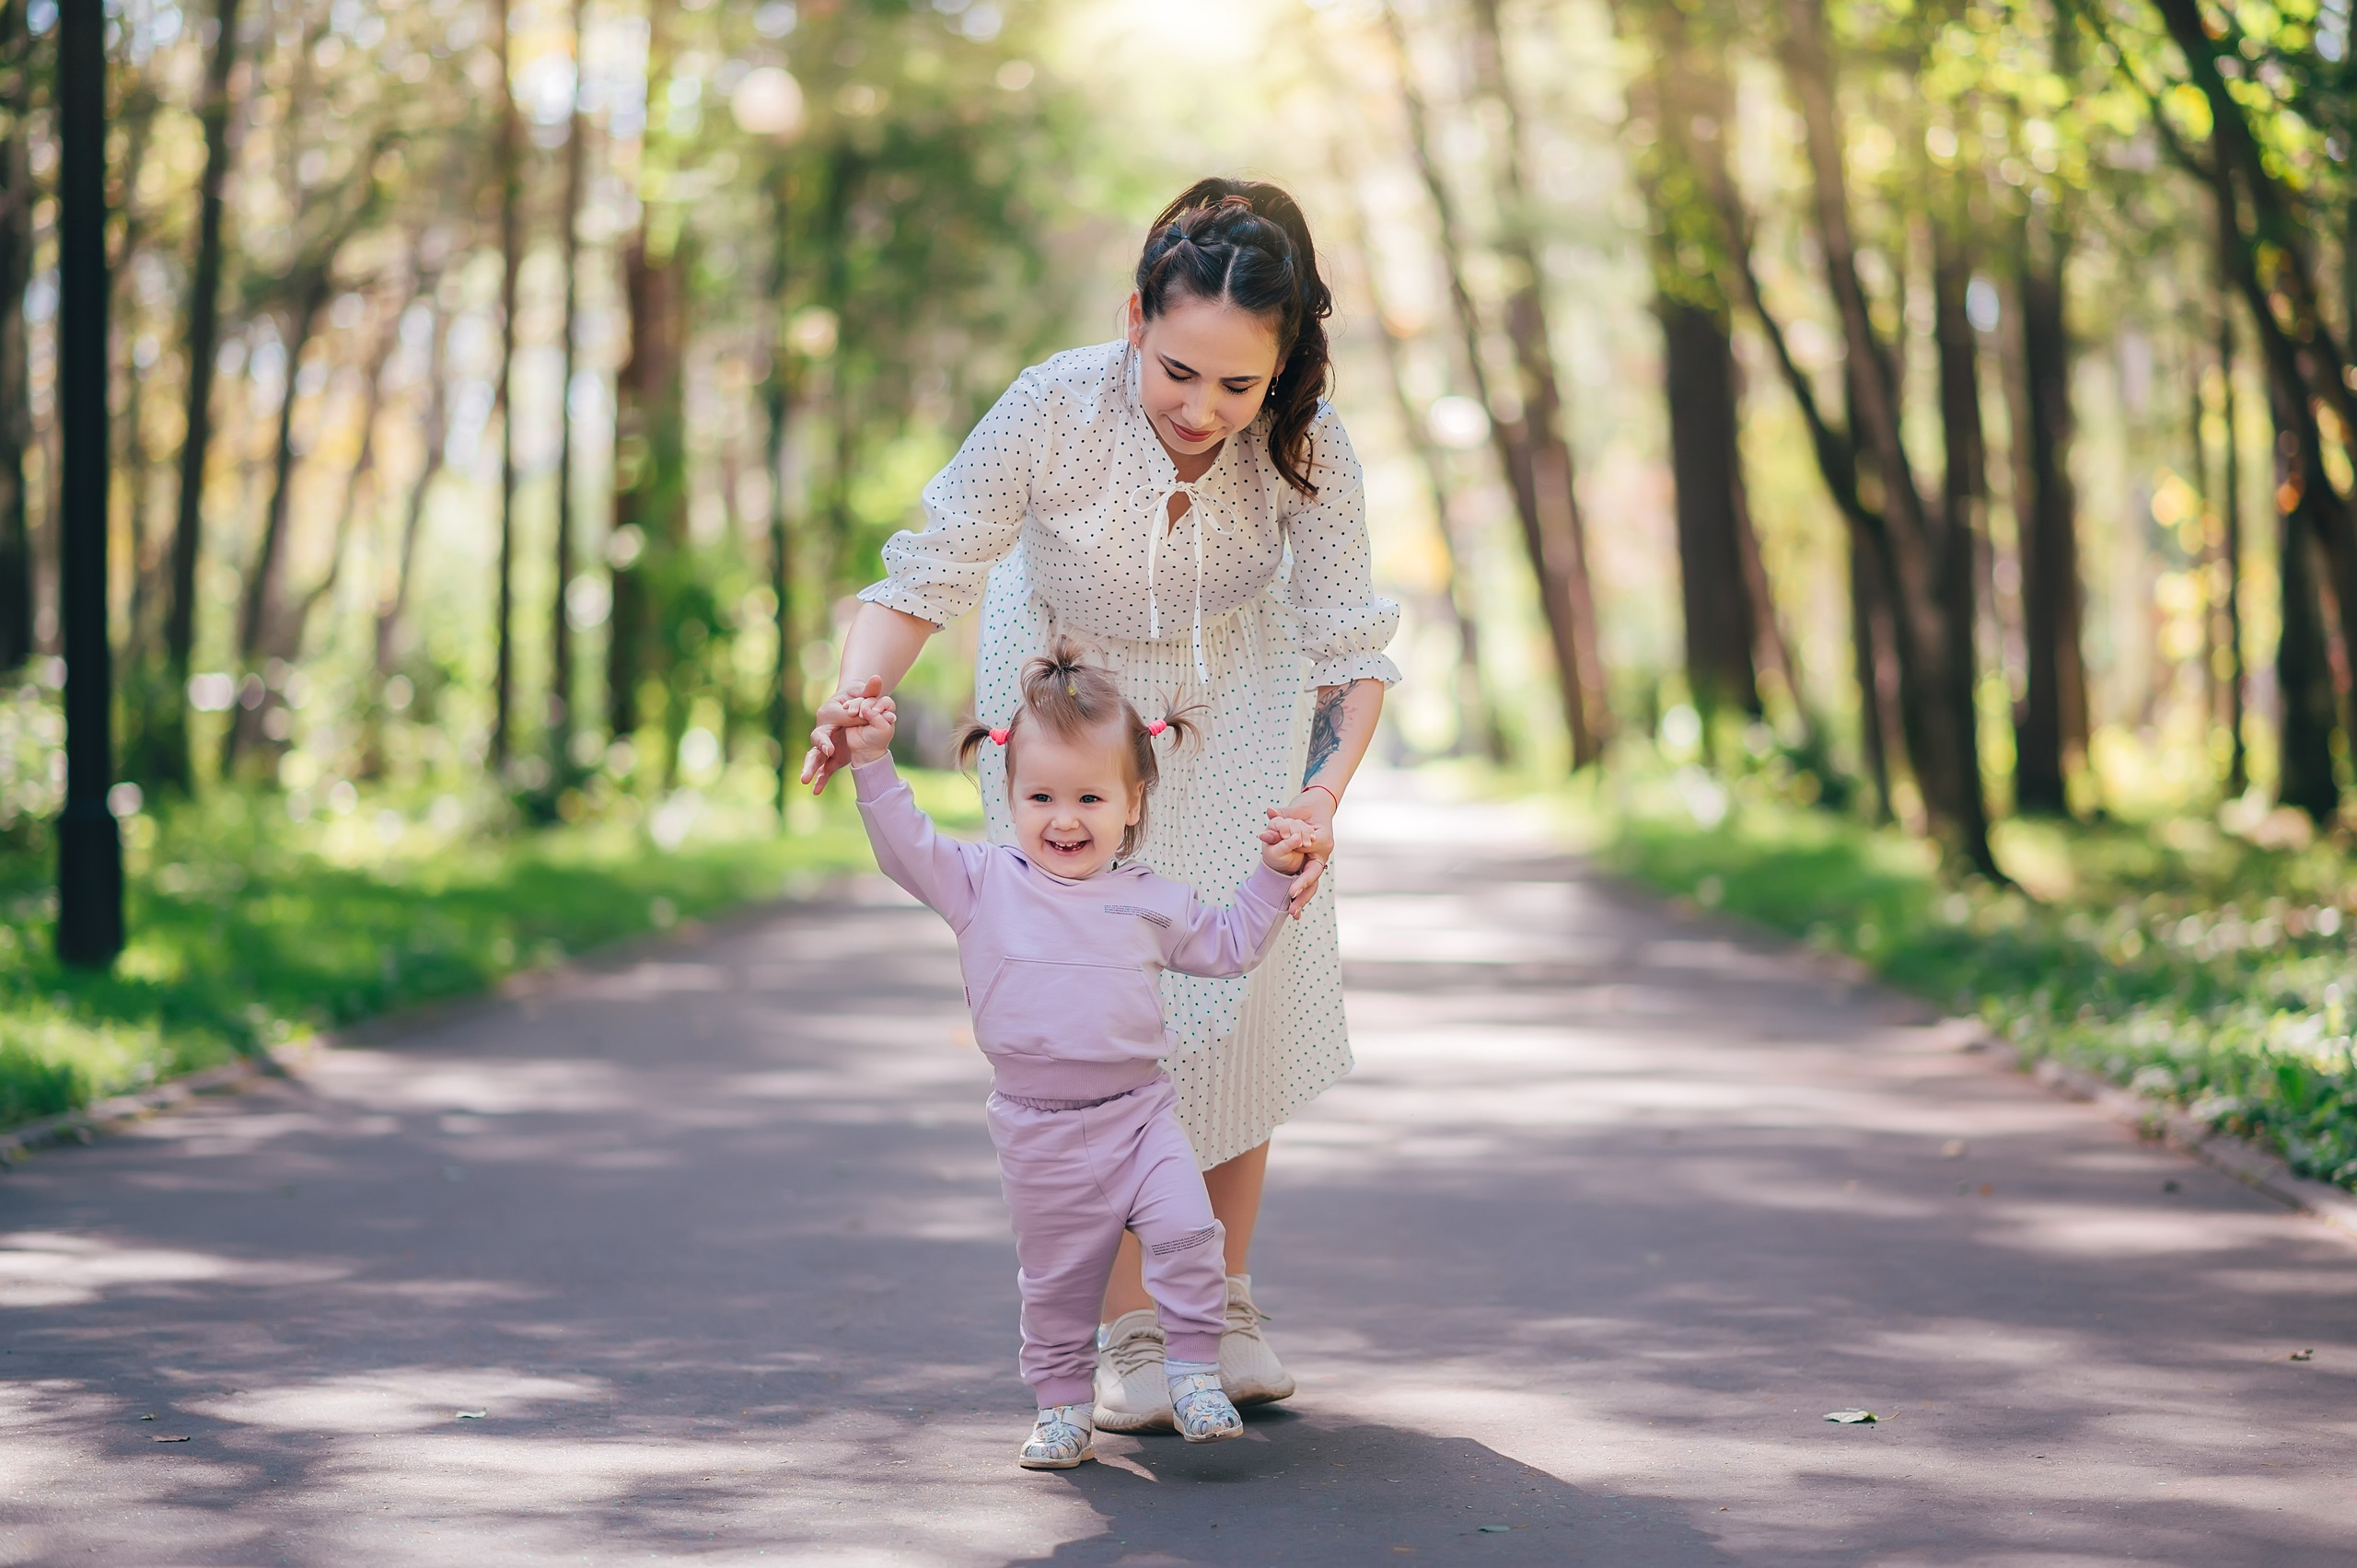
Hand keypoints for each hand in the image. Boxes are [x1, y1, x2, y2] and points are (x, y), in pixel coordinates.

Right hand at [800, 676, 884, 793]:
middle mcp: (823, 728)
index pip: (834, 717)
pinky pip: (824, 769)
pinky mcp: (831, 757)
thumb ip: (870, 690)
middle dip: (821, 745)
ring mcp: (825, 744)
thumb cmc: (856, 699)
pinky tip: (816, 791)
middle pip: (818, 738)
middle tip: (827, 751)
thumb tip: (878, 679)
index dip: (844, 719)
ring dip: (811, 768)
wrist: (851, 709)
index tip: (851, 719)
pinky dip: (821, 780)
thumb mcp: (863, 693)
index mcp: (829, 712)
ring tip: (805, 780)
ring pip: (815, 757)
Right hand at [840, 694, 897, 767]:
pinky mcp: (854, 713)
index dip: (880, 704)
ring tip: (853, 714)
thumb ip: (877, 716)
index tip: (876, 711)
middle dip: (866, 704)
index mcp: (887, 712)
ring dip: (856, 704)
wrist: (864, 750)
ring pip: (860, 700)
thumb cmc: (877, 740)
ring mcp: (864, 711)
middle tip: (862, 715)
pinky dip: (848, 705)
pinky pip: (850, 704)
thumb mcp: (882, 729)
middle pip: (871, 699)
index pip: (885, 701)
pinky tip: (846, 708)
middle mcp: (876, 710)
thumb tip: (865, 707)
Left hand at [1265, 790, 1336, 917]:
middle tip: (1291, 906)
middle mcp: (1323, 852)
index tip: (1291, 890)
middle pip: (1314, 877)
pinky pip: (1307, 878)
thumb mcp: (1295, 809)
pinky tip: (1294, 909)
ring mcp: (1318, 857)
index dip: (1302, 879)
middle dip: (1303, 893)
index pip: (1312, 863)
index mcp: (1323, 841)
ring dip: (1303, 898)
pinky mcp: (1312, 860)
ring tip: (1293, 914)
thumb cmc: (1308, 805)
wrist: (1319, 803)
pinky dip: (1301, 892)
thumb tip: (1269, 814)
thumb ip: (1282, 816)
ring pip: (1312, 881)